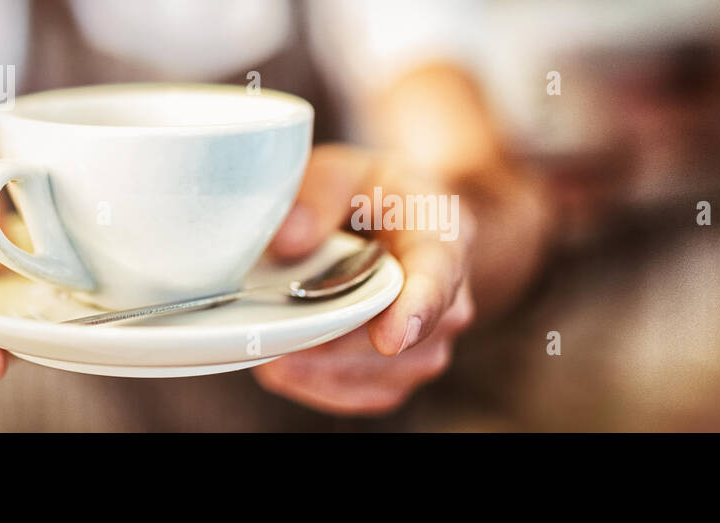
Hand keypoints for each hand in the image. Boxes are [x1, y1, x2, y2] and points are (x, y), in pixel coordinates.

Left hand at [253, 144, 474, 414]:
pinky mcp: (401, 375)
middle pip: (398, 340)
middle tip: (273, 337)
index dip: (416, 310)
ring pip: (378, 375)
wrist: (400, 227)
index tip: (389, 338)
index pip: (438, 278)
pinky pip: (361, 395)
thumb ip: (318, 194)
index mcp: (444, 237)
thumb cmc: (371, 197)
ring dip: (319, 367)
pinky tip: (284, 363)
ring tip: (269, 347)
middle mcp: (450, 300)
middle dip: (333, 342)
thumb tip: (288, 240)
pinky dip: (317, 385)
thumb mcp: (344, 170)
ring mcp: (429, 345)